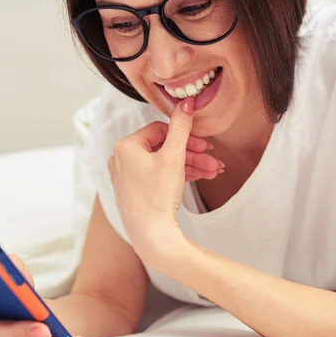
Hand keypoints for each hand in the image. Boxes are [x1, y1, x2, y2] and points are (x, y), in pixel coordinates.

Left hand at [107, 97, 217, 263]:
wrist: (151, 234)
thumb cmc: (157, 196)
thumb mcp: (174, 156)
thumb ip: (181, 127)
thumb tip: (185, 102)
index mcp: (126, 146)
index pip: (159, 130)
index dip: (185, 136)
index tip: (203, 144)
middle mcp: (122, 160)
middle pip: (163, 148)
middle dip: (192, 154)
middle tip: (212, 159)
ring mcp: (127, 177)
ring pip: (164, 164)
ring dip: (190, 166)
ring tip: (213, 172)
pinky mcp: (134, 192)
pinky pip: (158, 177)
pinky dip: (178, 176)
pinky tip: (199, 178)